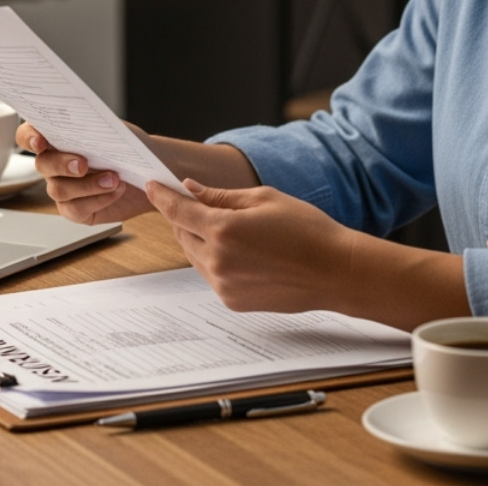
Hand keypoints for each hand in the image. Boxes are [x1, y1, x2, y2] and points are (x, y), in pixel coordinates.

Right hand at [18, 121, 155, 224]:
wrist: (151, 174)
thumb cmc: (131, 149)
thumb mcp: (117, 132)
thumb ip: (97, 127)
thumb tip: (85, 123)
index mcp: (58, 138)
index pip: (28, 136)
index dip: (29, 138)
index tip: (41, 142)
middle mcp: (55, 163)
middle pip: (41, 164)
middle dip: (62, 164)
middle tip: (83, 164)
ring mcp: (63, 187)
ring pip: (58, 189)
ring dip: (87, 184)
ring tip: (114, 179)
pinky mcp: (74, 210)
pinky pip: (74, 209)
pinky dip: (98, 199)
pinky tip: (116, 191)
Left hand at [146, 179, 349, 312]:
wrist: (335, 272)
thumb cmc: (307, 230)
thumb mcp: (264, 199)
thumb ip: (221, 196)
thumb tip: (191, 189)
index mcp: (224, 230)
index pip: (178, 211)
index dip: (162, 196)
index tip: (152, 186)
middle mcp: (218, 260)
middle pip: (182, 233)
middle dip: (185, 217)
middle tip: (196, 203)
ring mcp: (223, 285)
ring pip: (194, 255)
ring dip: (199, 239)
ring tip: (229, 229)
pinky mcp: (232, 301)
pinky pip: (210, 274)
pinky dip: (214, 260)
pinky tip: (241, 252)